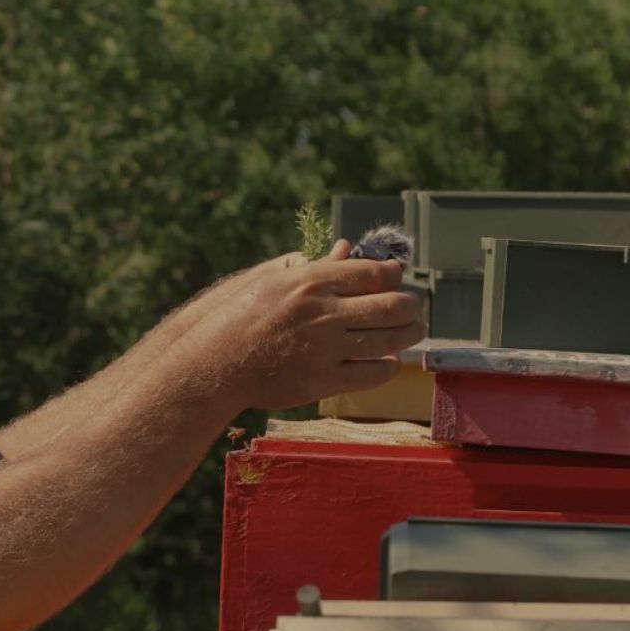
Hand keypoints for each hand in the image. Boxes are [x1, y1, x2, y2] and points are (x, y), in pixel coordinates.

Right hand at [186, 239, 424, 410]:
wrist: (215, 363)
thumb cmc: (239, 316)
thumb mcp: (271, 279)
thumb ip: (313, 264)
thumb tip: (346, 250)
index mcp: (313, 281)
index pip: (375, 273)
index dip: (394, 277)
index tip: (397, 280)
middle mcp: (324, 313)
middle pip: (391, 306)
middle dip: (410, 307)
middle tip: (414, 310)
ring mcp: (326, 349)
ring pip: (388, 340)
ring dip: (408, 335)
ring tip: (413, 332)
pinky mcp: (323, 381)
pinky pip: (372, 373)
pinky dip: (388, 366)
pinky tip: (389, 361)